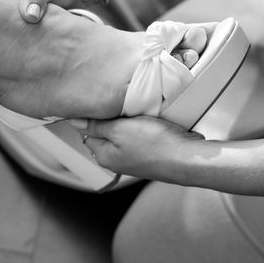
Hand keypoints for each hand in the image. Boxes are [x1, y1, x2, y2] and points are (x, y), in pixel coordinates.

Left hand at [81, 116, 204, 181]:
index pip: (87, 130)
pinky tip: (151, 121)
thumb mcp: (120, 130)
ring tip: (140, 114)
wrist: (188, 157)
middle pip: (106, 131)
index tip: (103, 103)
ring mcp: (134, 157)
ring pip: (125, 131)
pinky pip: (141, 134)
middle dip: (113, 117)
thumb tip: (75, 122)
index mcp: (103, 155)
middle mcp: (116, 159)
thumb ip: (96, 126)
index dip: (95, 115)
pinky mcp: (150, 152)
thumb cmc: (156, 146)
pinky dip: (144, 125)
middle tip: (124, 108)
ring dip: (130, 120)